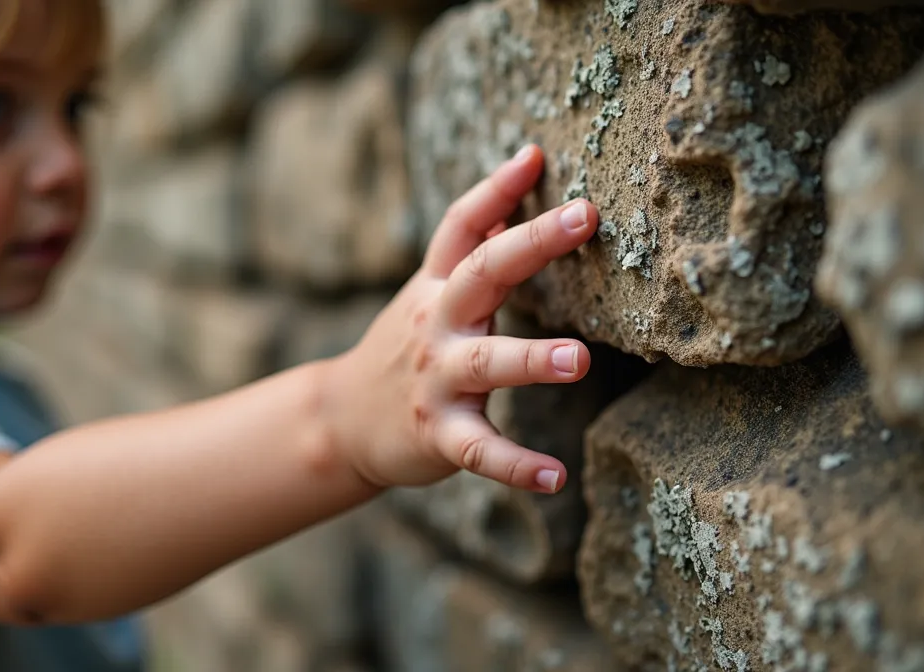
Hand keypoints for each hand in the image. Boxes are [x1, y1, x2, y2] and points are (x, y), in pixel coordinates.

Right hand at [324, 145, 598, 494]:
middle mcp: (437, 325)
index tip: (536, 155)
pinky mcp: (439, 435)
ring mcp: (437, 380)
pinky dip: (516, 466)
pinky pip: (481, 450)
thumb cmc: (403, 348)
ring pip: (487, 363)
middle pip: (482, 273)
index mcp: (437, 288)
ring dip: (533, 360)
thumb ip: (469, 244)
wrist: (341, 421)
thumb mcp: (427, 291)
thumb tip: (517, 180)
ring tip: (581, 361)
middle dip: (532, 242)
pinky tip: (555, 478)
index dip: (496, 190)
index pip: (462, 227)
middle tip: (583, 216)